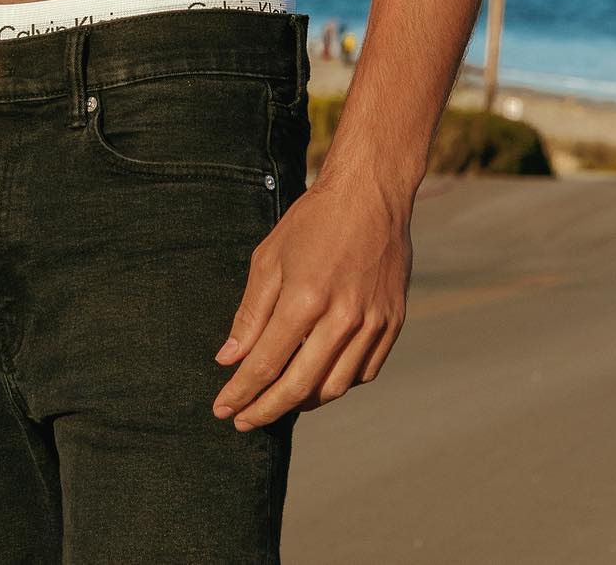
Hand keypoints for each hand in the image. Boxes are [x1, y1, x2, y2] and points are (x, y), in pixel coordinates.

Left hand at [210, 178, 412, 427]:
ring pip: (335, 386)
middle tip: (243, 420)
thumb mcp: (269, 258)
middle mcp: (343, 318)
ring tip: (277, 403)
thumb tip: (229, 358)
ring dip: (302, 402)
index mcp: (306, 299)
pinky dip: (338, 383)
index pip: (267, 363)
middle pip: (300, 386)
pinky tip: (318, 380)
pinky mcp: (393, 323)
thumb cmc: (313, 221)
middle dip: (266, 409)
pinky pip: (365, 371)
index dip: (241, 391)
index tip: (222, 408)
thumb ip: (250, 313)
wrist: (370, 194)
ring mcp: (373, 323)